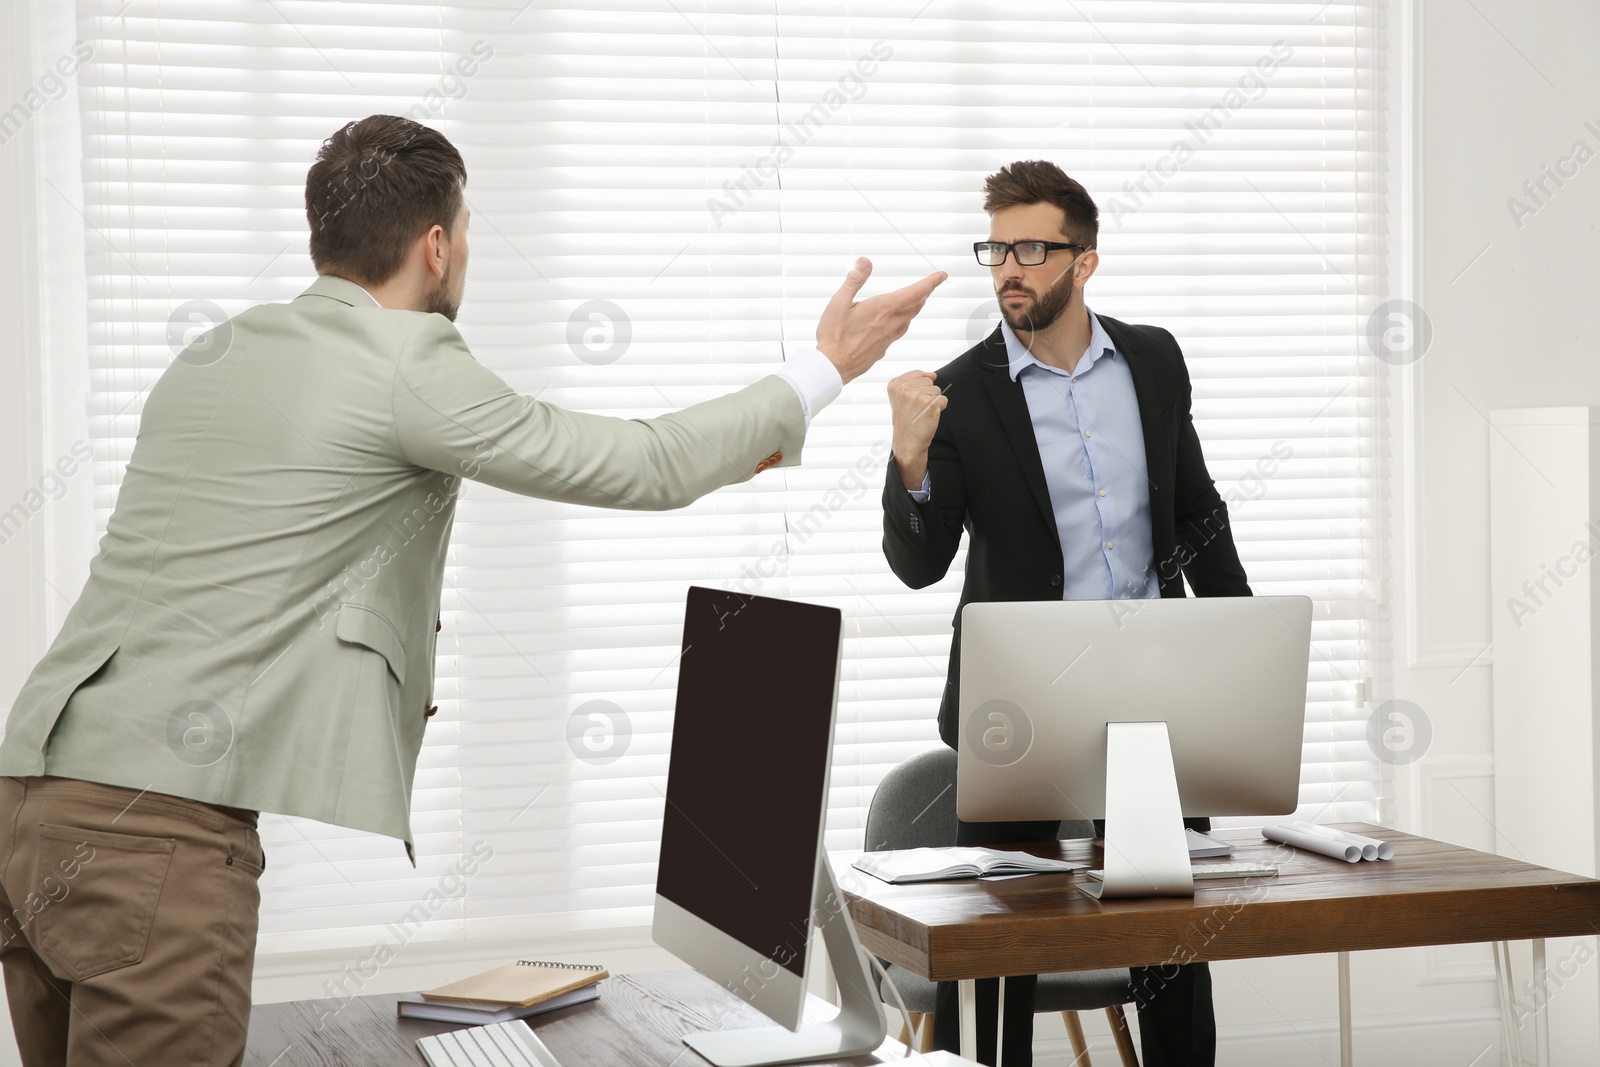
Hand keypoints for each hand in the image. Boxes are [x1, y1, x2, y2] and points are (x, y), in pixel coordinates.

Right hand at [815, 258, 946, 384]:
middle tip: (929, 286)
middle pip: (916, 306)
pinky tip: (896, 322)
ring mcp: (889, 337)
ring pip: (909, 319)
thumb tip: (865, 262)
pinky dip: (903, 321)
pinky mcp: (883, 348)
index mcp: (883, 308)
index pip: (915, 292)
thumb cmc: (834, 336)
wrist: (833, 365)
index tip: (941, 275)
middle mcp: (890, 323)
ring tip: (916, 300)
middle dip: (925, 293)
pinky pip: (899, 331)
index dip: (931, 283)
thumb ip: (855, 280)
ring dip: (915, 307)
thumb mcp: (839, 302)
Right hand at [888, 370, 945, 489]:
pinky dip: (939, 409)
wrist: (907, 442)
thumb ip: (914, 381)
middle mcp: (904, 388)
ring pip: (937, 390)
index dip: (919, 388)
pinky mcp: (930, 404)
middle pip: (929, 381)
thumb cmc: (906, 420)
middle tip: (916, 409)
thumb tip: (933, 374)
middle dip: (927, 394)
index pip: (918, 374)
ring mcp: (917, 395)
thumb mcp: (901, 398)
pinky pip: (943, 400)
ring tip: (922, 413)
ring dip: (933, 402)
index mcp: (894, 384)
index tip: (911, 402)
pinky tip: (929, 417)